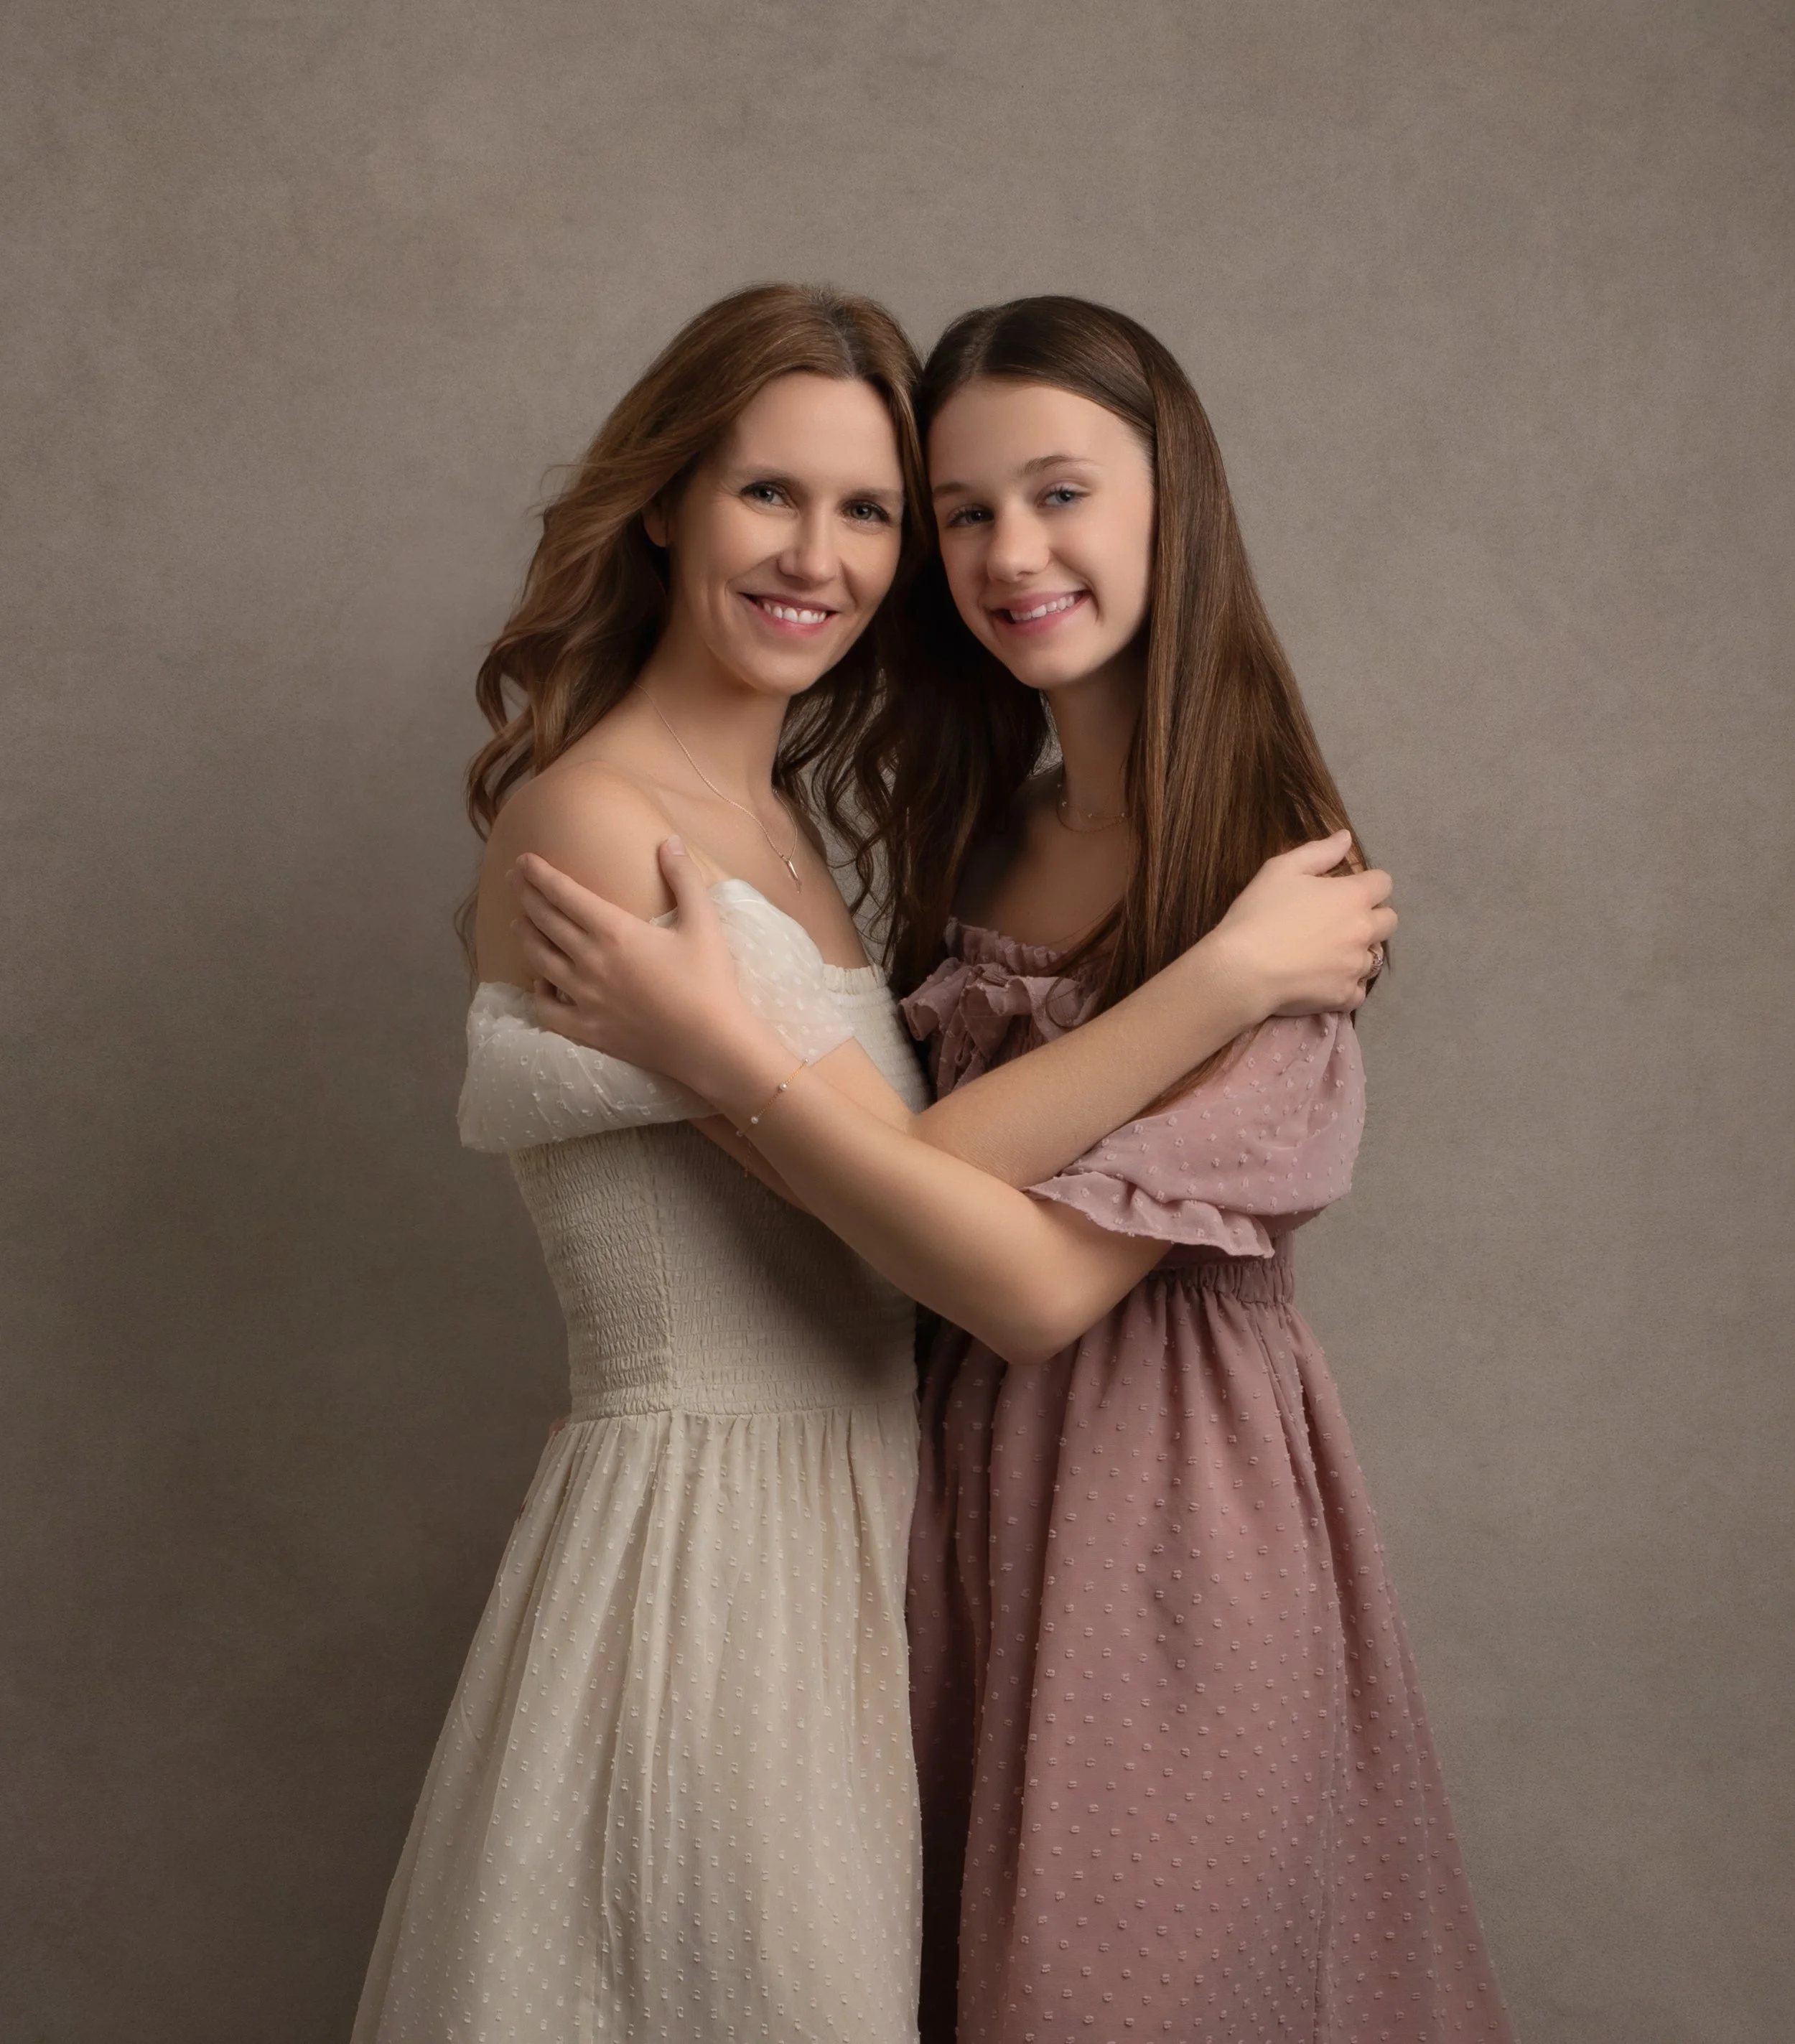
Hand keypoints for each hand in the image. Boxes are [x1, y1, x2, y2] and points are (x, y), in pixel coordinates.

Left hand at [508, 839, 786, 1101]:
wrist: (709, 1043)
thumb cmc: (708, 981)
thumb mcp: (703, 922)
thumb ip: (684, 878)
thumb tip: (670, 841)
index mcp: (614, 931)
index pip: (564, 894)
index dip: (539, 874)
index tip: (523, 859)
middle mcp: (589, 961)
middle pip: (544, 921)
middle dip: (526, 895)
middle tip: (513, 879)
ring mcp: (583, 998)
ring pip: (538, 960)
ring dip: (525, 936)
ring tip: (519, 922)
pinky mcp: (587, 1029)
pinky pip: (546, 1009)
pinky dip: (537, 992)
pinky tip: (539, 981)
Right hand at [1205, 831, 1396, 1018]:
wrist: (1242, 970)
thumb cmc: (1259, 913)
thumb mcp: (1280, 869)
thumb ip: (1319, 852)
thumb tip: (1346, 838)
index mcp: (1353, 896)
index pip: (1383, 883)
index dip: (1367, 884)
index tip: (1344, 890)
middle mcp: (1363, 931)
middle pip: (1389, 921)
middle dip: (1371, 918)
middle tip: (1339, 923)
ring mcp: (1356, 966)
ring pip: (1374, 957)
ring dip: (1358, 952)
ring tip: (1329, 954)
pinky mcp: (1345, 996)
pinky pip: (1359, 991)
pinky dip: (1346, 985)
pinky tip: (1326, 980)